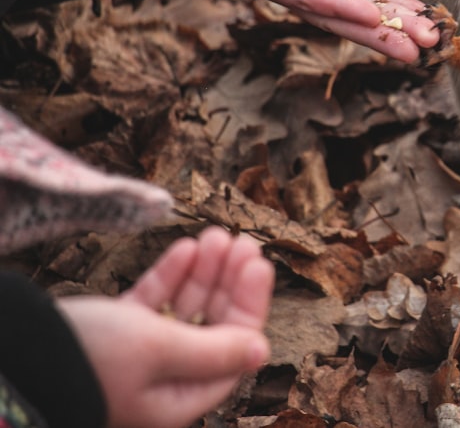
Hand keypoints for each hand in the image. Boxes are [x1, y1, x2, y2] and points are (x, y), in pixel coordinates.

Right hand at [57, 227, 274, 427]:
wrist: (14, 358)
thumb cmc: (88, 357)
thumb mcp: (159, 349)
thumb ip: (214, 350)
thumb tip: (262, 349)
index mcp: (180, 396)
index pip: (234, 346)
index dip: (250, 303)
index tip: (258, 262)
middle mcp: (163, 380)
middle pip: (213, 325)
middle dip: (229, 281)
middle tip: (242, 241)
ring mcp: (137, 357)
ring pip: (184, 309)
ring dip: (203, 272)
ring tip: (216, 235)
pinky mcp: (113, 336)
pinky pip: (153, 304)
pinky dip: (169, 277)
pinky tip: (185, 248)